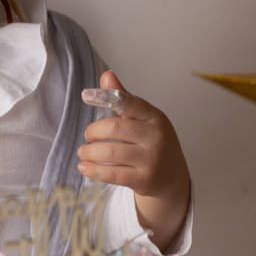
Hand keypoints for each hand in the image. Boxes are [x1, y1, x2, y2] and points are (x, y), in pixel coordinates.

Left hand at [77, 71, 190, 250]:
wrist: (172, 176)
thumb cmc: (152, 142)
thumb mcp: (142, 118)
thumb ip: (123, 99)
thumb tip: (107, 75)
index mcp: (154, 117)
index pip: (129, 103)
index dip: (105, 97)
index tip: (86, 95)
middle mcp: (156, 137)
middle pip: (115, 128)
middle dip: (93, 131)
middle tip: (87, 136)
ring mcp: (152, 159)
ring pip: (111, 152)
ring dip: (90, 152)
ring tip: (83, 152)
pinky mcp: (145, 180)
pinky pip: (113, 174)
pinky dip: (94, 170)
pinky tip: (84, 167)